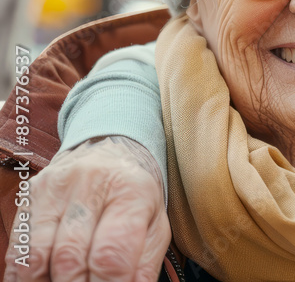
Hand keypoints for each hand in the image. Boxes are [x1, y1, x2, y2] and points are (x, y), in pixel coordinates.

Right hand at [4, 136, 170, 281]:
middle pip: (70, 257)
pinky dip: (25, 275)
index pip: (111, 254)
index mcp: (131, 191)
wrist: (111, 147)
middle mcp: (90, 184)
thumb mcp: (155, 224)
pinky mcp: (30, 195)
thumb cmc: (135, 196)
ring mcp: (55, 188)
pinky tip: (40, 281)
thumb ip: (144, 264)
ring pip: (37, 254)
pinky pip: (18, 247)